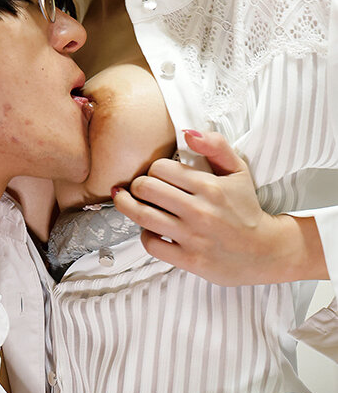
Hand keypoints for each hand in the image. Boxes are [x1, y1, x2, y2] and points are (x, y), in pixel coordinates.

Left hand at [113, 130, 323, 285]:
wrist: (265, 251)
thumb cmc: (246, 207)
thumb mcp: (238, 169)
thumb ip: (215, 145)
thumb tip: (187, 132)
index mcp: (209, 186)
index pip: (160, 168)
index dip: (153, 169)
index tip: (157, 175)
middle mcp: (199, 211)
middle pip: (146, 188)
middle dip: (137, 185)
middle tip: (140, 188)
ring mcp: (193, 237)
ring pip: (143, 215)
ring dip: (129, 206)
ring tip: (127, 201)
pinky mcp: (190, 260)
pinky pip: (151, 244)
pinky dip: (145, 235)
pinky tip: (151, 229)